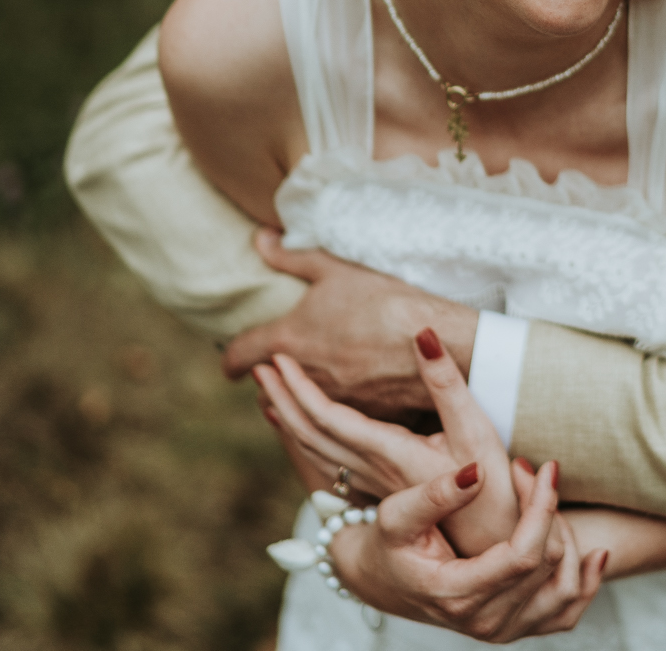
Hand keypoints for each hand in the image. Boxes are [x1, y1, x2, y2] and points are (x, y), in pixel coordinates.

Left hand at [224, 229, 479, 417]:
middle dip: (267, 387)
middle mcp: (302, 378)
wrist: (433, 340)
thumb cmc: (382, 299)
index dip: (231, 360)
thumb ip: (292, 257)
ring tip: (304, 391)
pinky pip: (334, 426)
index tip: (233, 364)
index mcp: (287, 340)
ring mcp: (330, 403)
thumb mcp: (335, 270)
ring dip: (294, 405)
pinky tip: (346, 404)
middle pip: (265, 395)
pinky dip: (333, 417)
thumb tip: (260, 239)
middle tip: (275, 374)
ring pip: (296, 416)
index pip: (239, 357)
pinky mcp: (359, 420)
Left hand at [257, 327, 517, 554]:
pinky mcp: (382, 491)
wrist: (495, 548)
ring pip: (316, 452)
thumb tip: (423, 334)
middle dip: (282, 399)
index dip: (298, 388)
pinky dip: (306, 443)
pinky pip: (328, 464)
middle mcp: (373, 470)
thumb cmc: (493, 491)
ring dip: (288, 420)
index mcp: (388, 451)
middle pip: (310, 435)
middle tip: (257, 368)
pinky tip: (302, 434)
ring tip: (268, 394)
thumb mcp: (476, 429)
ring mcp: (375, 485)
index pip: (326, 417)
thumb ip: (447, 381)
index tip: (274, 359)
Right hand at [331, 458, 608, 641]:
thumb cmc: (389, 545)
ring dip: (567, 536)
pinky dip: (586, 582)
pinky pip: (568, 612)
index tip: (543, 467)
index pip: (523, 555)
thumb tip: (476, 471)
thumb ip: (434, 495)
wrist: (386, 582)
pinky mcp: (518, 629)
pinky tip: (594, 552)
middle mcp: (486, 622)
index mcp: (458, 595)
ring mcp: (505, 630)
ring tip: (545, 499)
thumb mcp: (395, 515)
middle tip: (529, 468)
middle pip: (548, 563)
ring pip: (565, 586)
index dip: (540, 507)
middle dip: (547, 508)